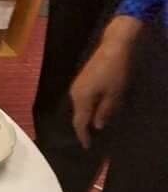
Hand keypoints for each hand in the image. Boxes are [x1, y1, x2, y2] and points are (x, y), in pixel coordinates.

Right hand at [69, 16, 140, 147]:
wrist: (114, 45)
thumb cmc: (116, 71)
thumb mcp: (115, 94)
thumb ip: (105, 111)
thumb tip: (97, 126)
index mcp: (81, 99)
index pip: (80, 123)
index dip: (83, 136)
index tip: (87, 147)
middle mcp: (74, 94)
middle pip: (78, 116)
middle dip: (84, 127)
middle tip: (92, 138)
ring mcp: (76, 86)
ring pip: (80, 107)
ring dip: (86, 116)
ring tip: (94, 126)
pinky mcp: (81, 80)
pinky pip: (82, 99)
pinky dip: (87, 107)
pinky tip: (95, 109)